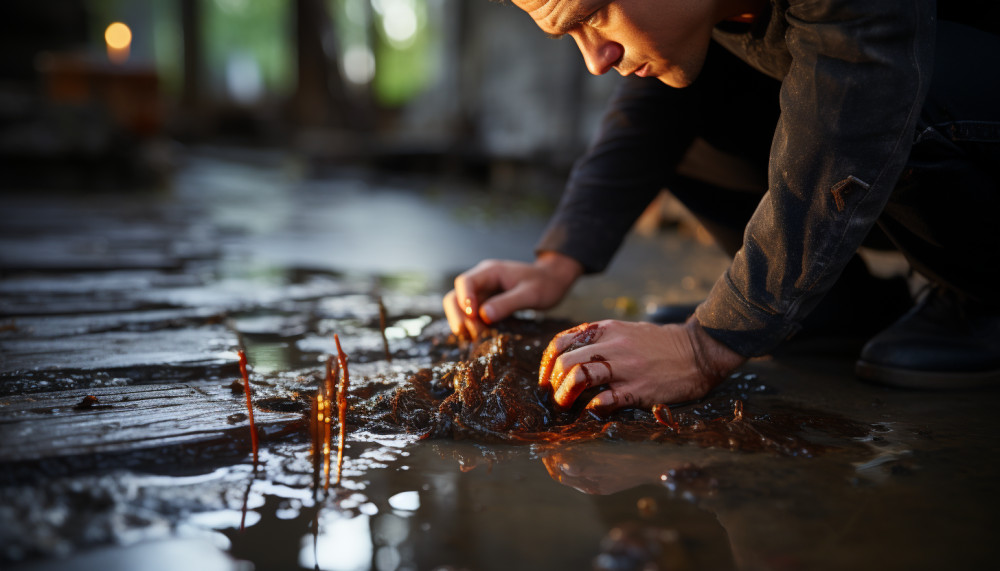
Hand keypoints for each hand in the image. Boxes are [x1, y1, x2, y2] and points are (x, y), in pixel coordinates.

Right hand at [443, 251, 582, 338]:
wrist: (552, 281)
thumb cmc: (545, 284)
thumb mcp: (530, 294)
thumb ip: (507, 303)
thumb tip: (482, 315)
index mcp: (490, 272)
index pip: (465, 282)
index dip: (464, 299)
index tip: (472, 316)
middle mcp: (481, 281)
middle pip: (455, 296)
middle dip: (458, 315)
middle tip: (469, 333)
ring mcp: (482, 294)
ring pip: (459, 308)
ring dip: (462, 323)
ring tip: (474, 338)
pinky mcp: (486, 305)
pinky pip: (471, 316)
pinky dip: (471, 327)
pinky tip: (478, 338)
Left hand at [539, 317, 744, 409]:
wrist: (698, 351)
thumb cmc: (660, 344)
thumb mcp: (626, 331)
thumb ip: (599, 340)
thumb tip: (569, 359)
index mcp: (606, 330)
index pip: (562, 342)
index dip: (547, 364)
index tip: (546, 379)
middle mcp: (613, 345)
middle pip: (566, 362)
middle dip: (554, 384)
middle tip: (556, 398)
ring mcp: (626, 367)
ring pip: (580, 377)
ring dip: (566, 396)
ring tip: (566, 407)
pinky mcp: (639, 389)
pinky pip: (605, 400)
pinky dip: (592, 409)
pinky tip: (591, 413)